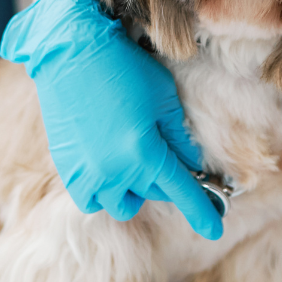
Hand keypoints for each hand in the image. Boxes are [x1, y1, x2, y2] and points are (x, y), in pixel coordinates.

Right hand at [0, 0, 223, 239]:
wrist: (68, 51)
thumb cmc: (123, 67)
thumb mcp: (164, 98)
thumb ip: (179, 138)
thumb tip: (192, 165)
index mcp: (143, 153)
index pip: (181, 192)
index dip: (201, 212)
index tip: (214, 230)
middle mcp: (114, 170)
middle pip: (153, 194)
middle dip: (165, 179)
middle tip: (164, 153)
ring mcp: (87, 172)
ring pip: (120, 203)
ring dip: (133, 189)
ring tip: (132, 161)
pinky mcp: (67, 168)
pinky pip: (90, 197)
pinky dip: (104, 189)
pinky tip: (108, 165)